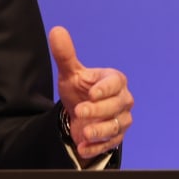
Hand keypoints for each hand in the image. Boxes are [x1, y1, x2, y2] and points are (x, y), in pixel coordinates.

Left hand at [49, 26, 132, 163]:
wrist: (80, 114)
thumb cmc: (79, 90)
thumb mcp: (70, 74)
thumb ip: (65, 55)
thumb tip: (56, 31)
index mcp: (114, 81)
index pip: (115, 83)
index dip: (105, 89)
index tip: (92, 93)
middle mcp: (122, 100)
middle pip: (116, 106)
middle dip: (99, 110)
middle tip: (80, 111)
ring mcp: (121, 119)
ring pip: (116, 126)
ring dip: (100, 130)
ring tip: (85, 133)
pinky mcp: (116, 137)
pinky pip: (109, 143)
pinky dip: (96, 146)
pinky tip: (82, 146)